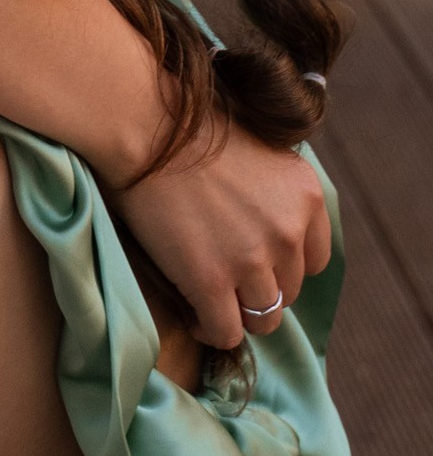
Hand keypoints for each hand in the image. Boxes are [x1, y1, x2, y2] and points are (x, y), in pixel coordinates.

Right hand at [109, 122, 330, 348]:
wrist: (141, 123)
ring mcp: (252, 260)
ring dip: (237, 311)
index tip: (256, 256)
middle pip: (288, 291)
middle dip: (258, 285)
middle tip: (224, 269)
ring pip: (262, 319)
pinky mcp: (212, 282)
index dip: (282, 262)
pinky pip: (225, 332)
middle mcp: (289, 231)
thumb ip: (276, 194)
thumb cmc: (187, 128)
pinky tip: (194, 314)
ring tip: (210, 296)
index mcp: (306, 195)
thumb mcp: (258, 152)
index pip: (314, 259)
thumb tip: (270, 231)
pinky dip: (209, 329)